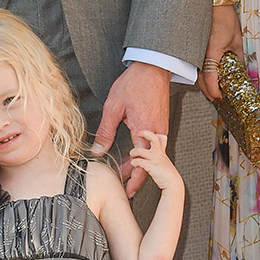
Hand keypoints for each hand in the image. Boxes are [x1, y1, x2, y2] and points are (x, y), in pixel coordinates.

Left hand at [91, 62, 170, 197]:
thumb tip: (98, 151)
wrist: (153, 68)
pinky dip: (143, 155)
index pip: (141, 165)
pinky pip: (153, 147)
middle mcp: (157, 135)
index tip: (124, 191)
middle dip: (135, 177)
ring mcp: (161, 130)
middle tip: (123, 188)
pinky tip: (132, 156)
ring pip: (151, 156)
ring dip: (139, 165)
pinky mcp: (161, 125)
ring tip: (125, 173)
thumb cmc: (134, 84)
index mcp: (145, 132)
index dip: (132, 181)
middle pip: (149, 164)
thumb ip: (105, 131)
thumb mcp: (113, 107)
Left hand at [128, 130, 182, 192]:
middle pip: (153, 137)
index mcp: (163, 153)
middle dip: (144, 133)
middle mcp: (159, 154)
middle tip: (138, 132)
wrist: (174, 184)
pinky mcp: (151, 166)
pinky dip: (134, 162)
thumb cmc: (169, 176)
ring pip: (141, 150)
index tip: (146, 132)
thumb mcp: (165, 164)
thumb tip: (152, 158)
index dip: (154, 133)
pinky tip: (134, 164)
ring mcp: (155, 159)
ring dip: (134, 152)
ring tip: (132, 154)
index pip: (161, 137)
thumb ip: (160, 159)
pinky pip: (139, 161)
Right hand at [197, 5, 242, 102]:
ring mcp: (196, 50)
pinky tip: (207, 76)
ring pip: (196, 72)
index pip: (210, 78)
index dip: (214, 90)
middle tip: (216, 97)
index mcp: (212, 51)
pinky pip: (196, 64)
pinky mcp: (195, 47)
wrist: (213, 3)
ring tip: (212, 89)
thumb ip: (237, 56)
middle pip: (200, 79)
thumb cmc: (225, 19)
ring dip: (203, 83)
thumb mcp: (236, 39)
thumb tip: (241, 68)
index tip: (219, 97)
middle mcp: (200, 52)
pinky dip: (201, 73)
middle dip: (207, 91)